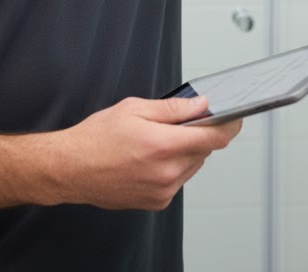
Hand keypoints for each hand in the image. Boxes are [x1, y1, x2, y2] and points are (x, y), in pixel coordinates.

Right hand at [56, 96, 242, 209]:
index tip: (234, 119)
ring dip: (186, 152)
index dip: (228, 126)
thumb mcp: (135, 108)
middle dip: (198, 135)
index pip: (213, 138)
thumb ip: (173, 109)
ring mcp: (163, 191)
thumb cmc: (97, 138)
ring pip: (192, 166)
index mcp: (163, 145)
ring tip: (157, 141)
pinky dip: (173, 167)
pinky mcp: (157, 202)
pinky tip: (151, 158)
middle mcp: (166, 173)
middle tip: (179, 123)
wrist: (72, 169)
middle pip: (204, 151)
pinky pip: (178, 180)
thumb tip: (201, 105)